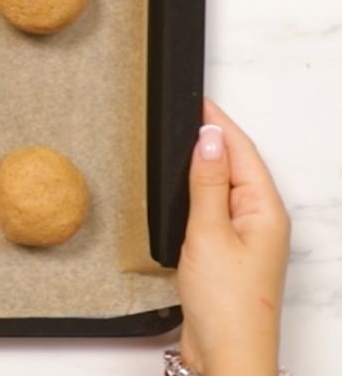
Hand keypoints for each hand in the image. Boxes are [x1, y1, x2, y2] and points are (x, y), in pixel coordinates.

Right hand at [178, 98, 289, 375]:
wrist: (228, 354)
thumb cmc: (227, 303)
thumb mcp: (208, 232)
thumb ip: (208, 182)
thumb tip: (209, 137)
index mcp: (265, 210)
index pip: (242, 151)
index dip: (219, 123)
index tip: (197, 99)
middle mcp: (261, 221)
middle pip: (239, 165)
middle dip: (216, 136)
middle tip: (189, 110)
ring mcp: (247, 238)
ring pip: (228, 186)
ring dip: (209, 163)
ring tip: (185, 140)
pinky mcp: (230, 254)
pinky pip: (218, 208)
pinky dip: (201, 191)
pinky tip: (186, 190)